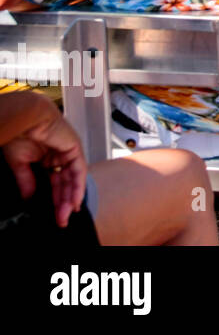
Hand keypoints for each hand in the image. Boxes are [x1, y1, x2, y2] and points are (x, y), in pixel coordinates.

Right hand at [3, 101, 86, 227]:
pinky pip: (78, 171)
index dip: (54, 198)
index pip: (53, 182)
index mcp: (46, 157)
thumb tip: (29, 197)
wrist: (25, 117)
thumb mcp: (20, 162)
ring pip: (72, 179)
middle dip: (63, 202)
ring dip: (70, 198)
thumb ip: (27, 180)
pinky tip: (74, 201)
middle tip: (61, 220)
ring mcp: (68, 152)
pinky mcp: (75, 148)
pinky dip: (77, 186)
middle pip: (64, 183)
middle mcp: (59, 155)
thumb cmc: (20, 133)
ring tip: (66, 215)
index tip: (54, 214)